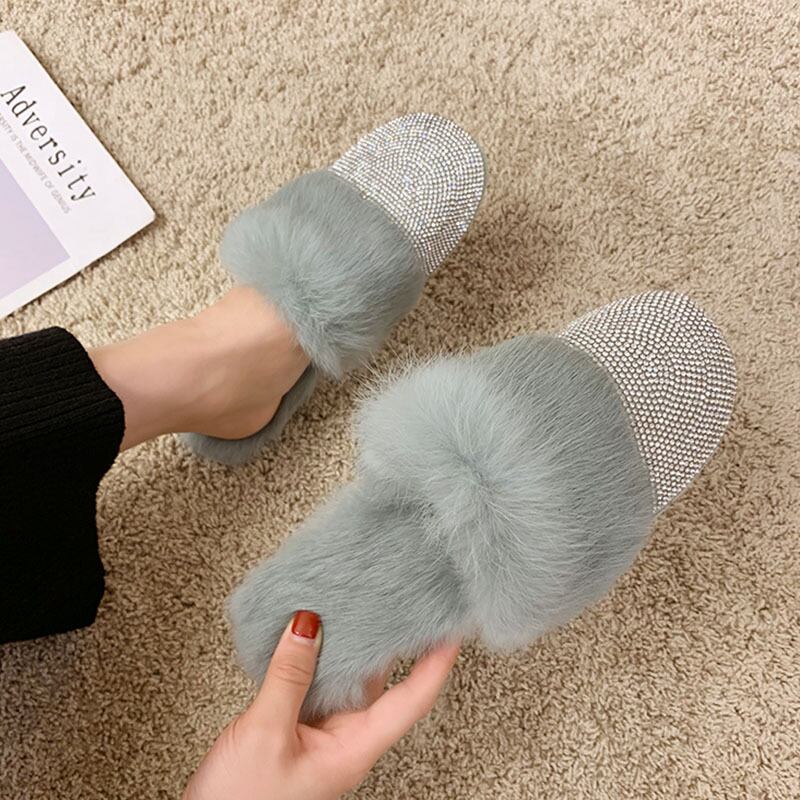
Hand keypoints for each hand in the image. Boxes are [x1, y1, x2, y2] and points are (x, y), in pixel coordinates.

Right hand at [183, 610, 459, 799]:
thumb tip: (308, 625)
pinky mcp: (296, 730)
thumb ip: (289, 677)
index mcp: (353, 749)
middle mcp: (344, 741)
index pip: (411, 700)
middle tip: (401, 599)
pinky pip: (318, 686)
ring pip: (347, 681)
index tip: (451, 628)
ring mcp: (321, 736)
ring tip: (357, 604)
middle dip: (392, 641)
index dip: (435, 663)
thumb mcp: (266, 734)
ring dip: (350, 645)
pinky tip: (310, 634)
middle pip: (381, 684)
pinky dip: (317, 657)